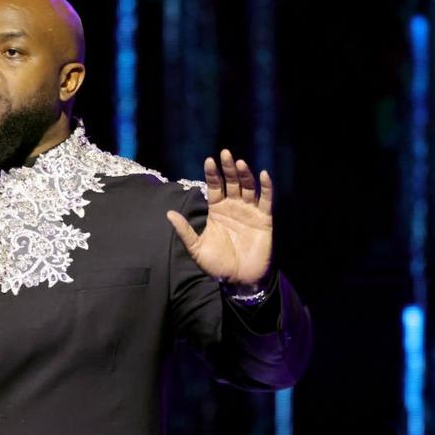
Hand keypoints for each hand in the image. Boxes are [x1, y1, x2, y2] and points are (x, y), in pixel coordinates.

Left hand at [166, 149, 272, 285]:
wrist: (239, 281)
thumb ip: (185, 231)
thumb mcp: (196, 249)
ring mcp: (249, 211)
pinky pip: (266, 200)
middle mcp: (233, 207)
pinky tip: (263, 174)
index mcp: (217, 211)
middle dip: (228, 168)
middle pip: (231, 182)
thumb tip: (168, 214)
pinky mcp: (264, 219)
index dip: (212, 174)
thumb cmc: (217, 265)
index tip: (209, 160)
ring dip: (245, 175)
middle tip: (225, 153)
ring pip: (248, 188)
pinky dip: (266, 187)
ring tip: (240, 163)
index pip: (214, 187)